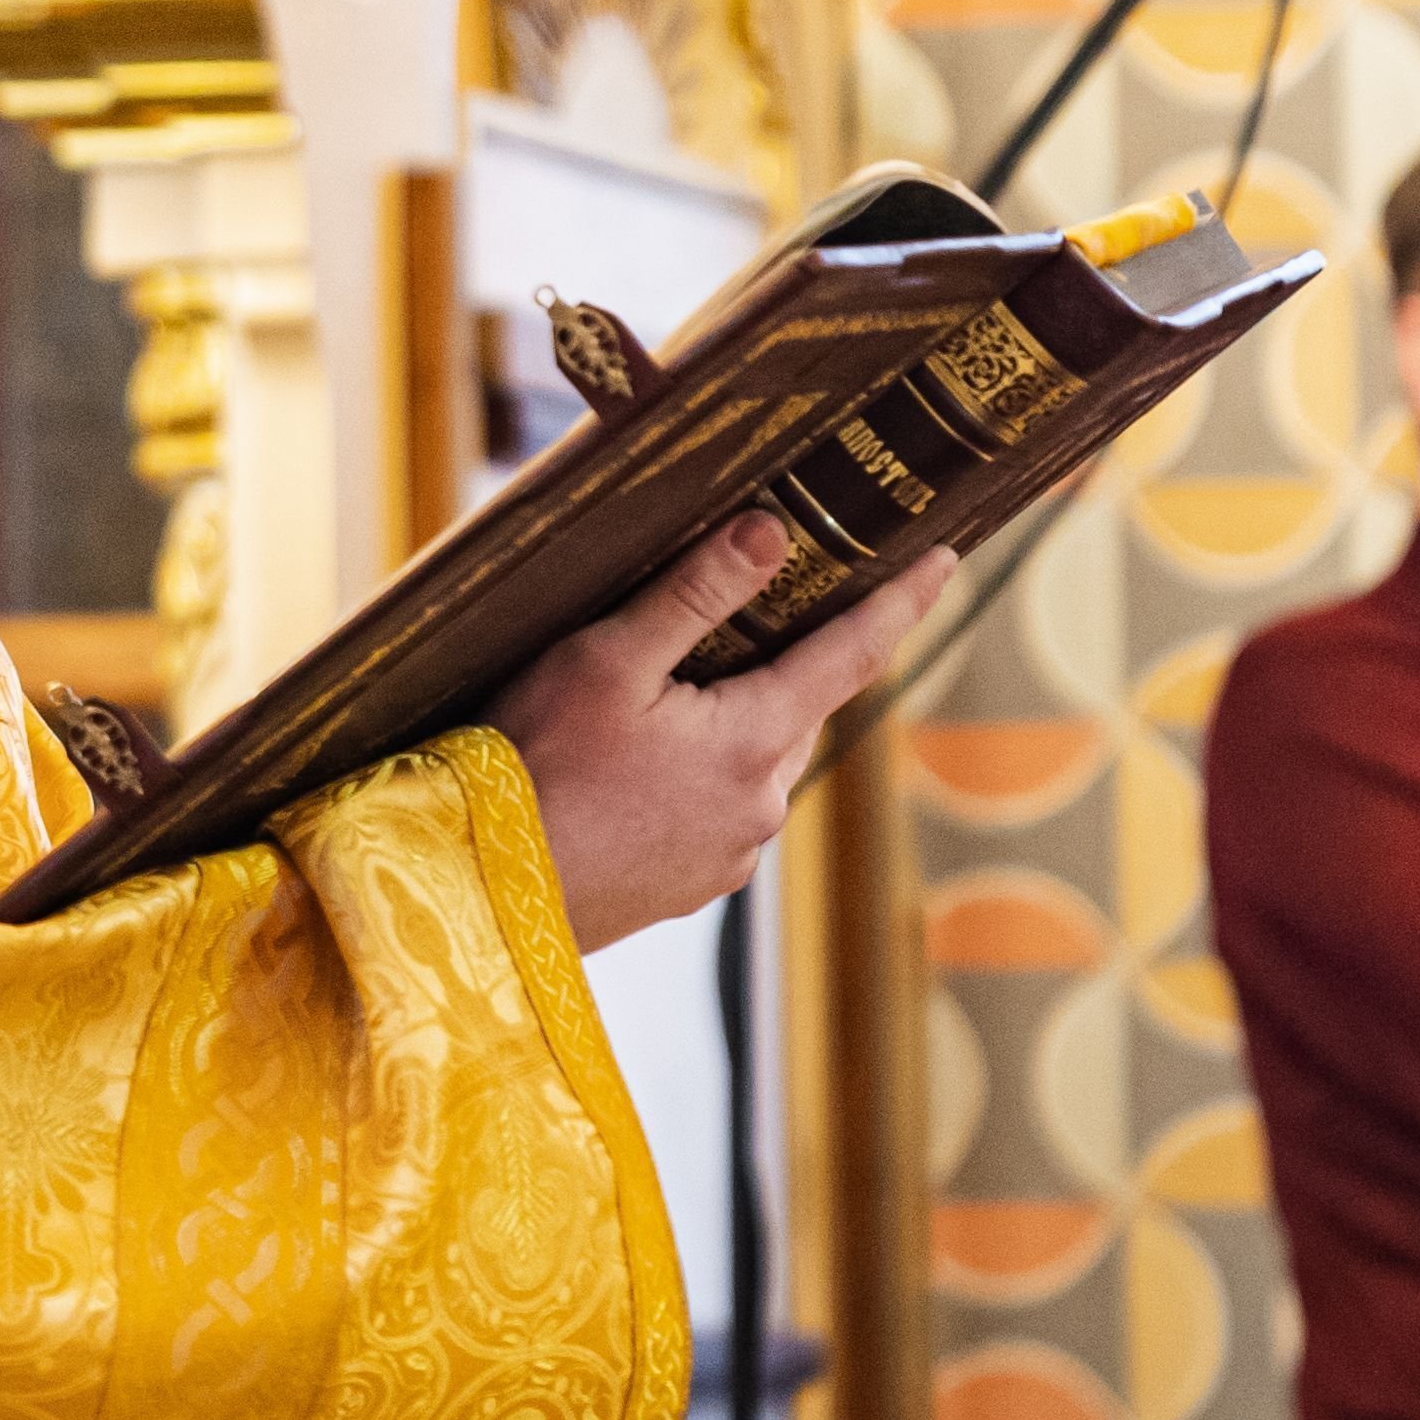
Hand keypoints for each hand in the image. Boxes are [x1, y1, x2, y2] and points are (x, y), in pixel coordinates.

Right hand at [498, 514, 957, 955]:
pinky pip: (716, 813)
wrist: (476, 887)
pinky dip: (696, 779)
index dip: (901, 602)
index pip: (854, 655)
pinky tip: (632, 771)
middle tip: (756, 618)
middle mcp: (759, 807)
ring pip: (754, 765)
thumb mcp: (606, 660)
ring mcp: (727, 857)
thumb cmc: (530, 766)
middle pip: (799, 710)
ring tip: (662, 702)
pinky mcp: (688, 887)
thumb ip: (694, 594)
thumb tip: (771, 531)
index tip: (944, 562)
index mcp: (753, 741)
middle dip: (787, 664)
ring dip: (732, 726)